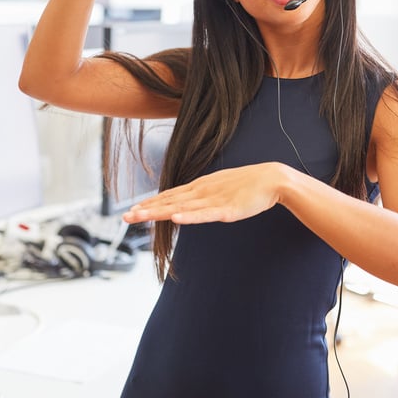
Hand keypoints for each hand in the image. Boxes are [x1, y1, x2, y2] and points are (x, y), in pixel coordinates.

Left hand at [123, 163, 289, 224]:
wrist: (272, 178)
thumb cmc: (248, 184)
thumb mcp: (221, 187)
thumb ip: (206, 195)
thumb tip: (193, 202)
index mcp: (200, 186)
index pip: (170, 196)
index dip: (151, 203)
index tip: (133, 209)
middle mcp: (202, 191)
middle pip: (169, 202)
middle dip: (146, 209)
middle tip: (125, 216)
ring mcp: (213, 200)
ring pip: (180, 208)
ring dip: (158, 213)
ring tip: (139, 216)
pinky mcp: (226, 209)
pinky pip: (204, 214)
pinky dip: (189, 216)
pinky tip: (175, 218)